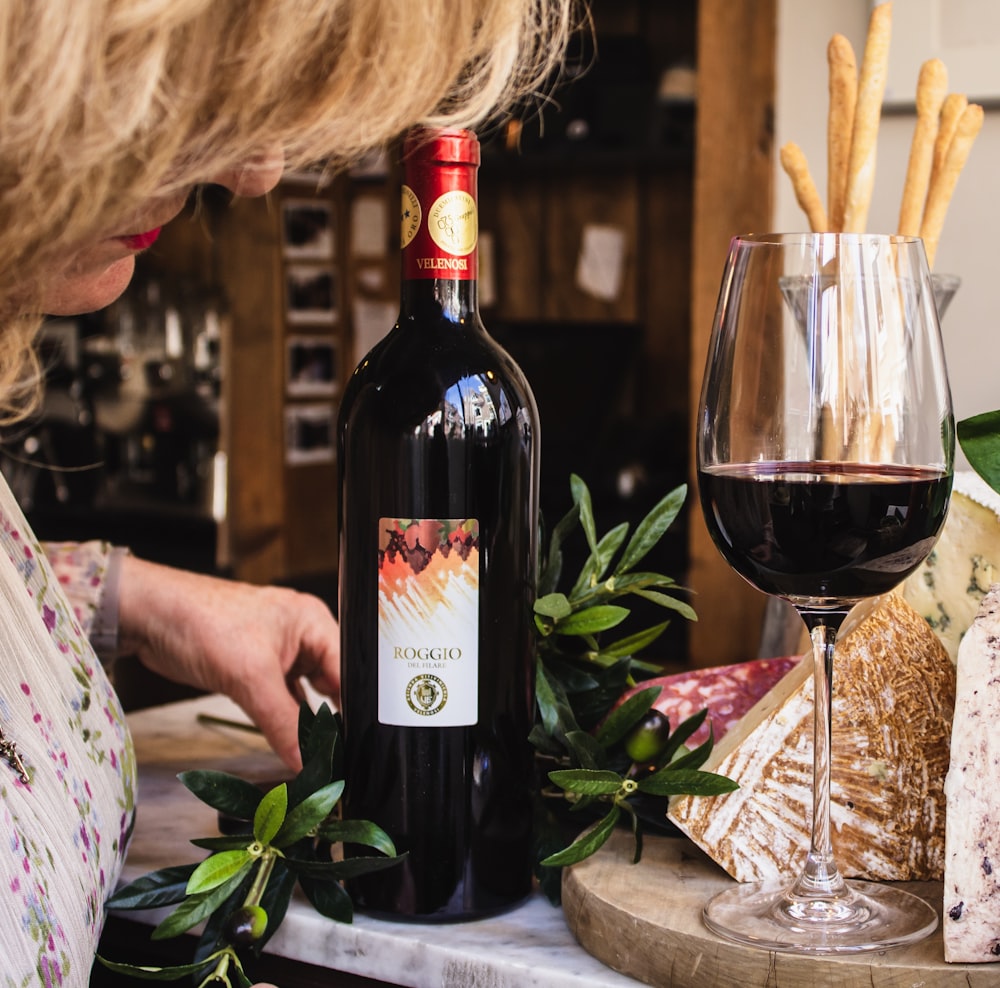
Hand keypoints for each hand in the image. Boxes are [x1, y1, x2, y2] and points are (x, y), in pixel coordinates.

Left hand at [118, 556, 339, 769]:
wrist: (150, 617)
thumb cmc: (200, 621)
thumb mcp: (249, 676)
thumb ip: (283, 722)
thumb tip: (306, 761)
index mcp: (313, 622)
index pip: (347, 669)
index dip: (352, 707)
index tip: (354, 743)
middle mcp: (302, 636)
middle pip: (330, 684)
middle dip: (333, 717)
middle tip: (337, 753)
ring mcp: (279, 654)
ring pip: (305, 696)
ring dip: (306, 722)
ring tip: (317, 753)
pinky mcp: (257, 670)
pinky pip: (282, 700)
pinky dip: (285, 720)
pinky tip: (291, 743)